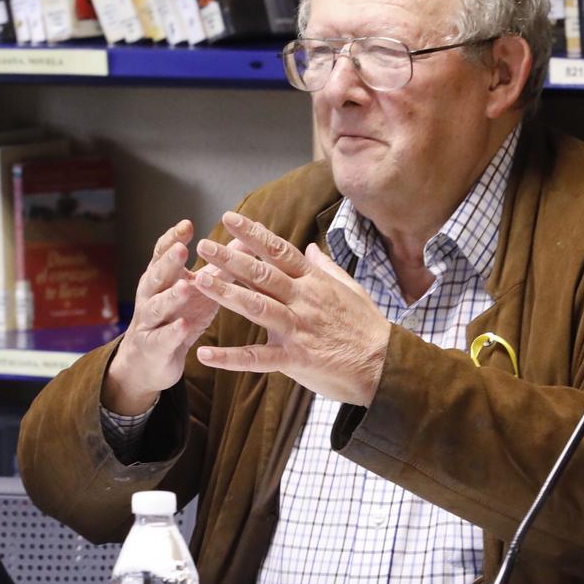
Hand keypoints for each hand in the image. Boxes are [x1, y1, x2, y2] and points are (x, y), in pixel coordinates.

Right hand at [102, 220, 219, 416]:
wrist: (151, 360)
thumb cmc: (179, 315)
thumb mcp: (200, 289)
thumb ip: (220, 264)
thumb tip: (246, 237)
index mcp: (162, 278)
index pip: (163, 254)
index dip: (173, 239)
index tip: (187, 224)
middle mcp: (151, 295)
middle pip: (157, 275)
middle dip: (168, 262)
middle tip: (181, 249)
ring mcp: (149, 321)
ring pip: (156, 306)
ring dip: (170, 296)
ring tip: (186, 286)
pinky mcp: (153, 347)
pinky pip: (162, 338)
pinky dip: (172, 332)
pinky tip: (184, 326)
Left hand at [190, 210, 390, 406]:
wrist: (385, 364)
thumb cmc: (367, 326)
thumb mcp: (350, 289)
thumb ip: (327, 267)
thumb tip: (312, 247)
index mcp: (314, 282)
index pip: (279, 251)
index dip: (253, 233)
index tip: (229, 219)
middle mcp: (303, 300)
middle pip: (261, 274)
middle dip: (230, 258)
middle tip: (203, 245)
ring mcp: (298, 329)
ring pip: (256, 306)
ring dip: (225, 293)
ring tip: (199, 281)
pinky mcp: (295, 358)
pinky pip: (257, 357)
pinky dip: (230, 358)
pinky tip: (205, 354)